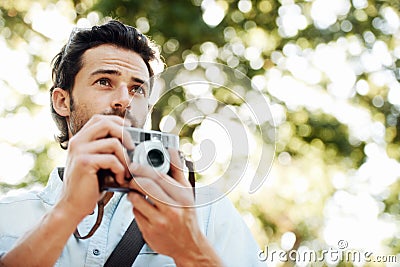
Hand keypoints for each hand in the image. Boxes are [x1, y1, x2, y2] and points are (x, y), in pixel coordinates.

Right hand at [59, 115, 133, 220]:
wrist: (72, 206)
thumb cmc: (89, 187)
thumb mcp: (99, 163)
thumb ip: (108, 150)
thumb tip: (131, 142)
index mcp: (80, 140)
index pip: (100, 119)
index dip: (117, 121)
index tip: (130, 130)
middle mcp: (78, 142)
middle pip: (106, 124)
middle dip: (125, 135)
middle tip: (132, 149)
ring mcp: (80, 151)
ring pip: (113, 143)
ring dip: (126, 158)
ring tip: (127, 172)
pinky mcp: (84, 163)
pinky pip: (111, 159)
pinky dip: (120, 170)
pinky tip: (120, 180)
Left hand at [125, 149, 223, 265]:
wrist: (188, 245)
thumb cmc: (187, 217)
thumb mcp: (187, 192)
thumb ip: (178, 171)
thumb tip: (172, 151)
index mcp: (182, 197)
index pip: (159, 177)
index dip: (143, 169)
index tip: (136, 166)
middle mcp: (172, 209)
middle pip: (146, 186)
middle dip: (135, 179)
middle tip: (132, 178)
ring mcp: (159, 222)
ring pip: (137, 200)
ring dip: (132, 194)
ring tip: (136, 192)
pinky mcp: (149, 232)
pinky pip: (135, 214)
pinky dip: (135, 207)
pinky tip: (141, 207)